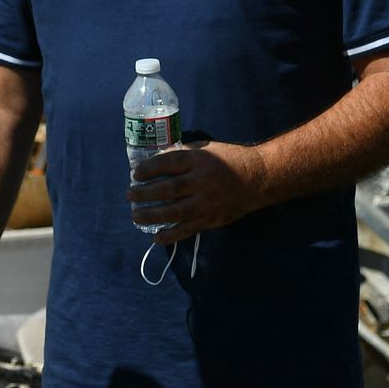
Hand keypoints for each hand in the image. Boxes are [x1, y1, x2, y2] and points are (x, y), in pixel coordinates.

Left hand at [128, 140, 268, 244]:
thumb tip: (155, 161)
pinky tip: (156, 237)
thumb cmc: (229, 160)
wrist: (258, 178)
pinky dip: (171, 235)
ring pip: (175, 211)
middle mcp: (202, 181)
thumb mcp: (206, 149)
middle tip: (130, 196)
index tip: (135, 174)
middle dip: (145, 194)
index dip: (149, 169)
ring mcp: (207, 202)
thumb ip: (183, 155)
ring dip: (152, 215)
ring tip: (135, 216)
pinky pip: (188, 229)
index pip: (168, 163)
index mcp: (199, 160)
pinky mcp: (212, 219)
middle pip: (168, 189)